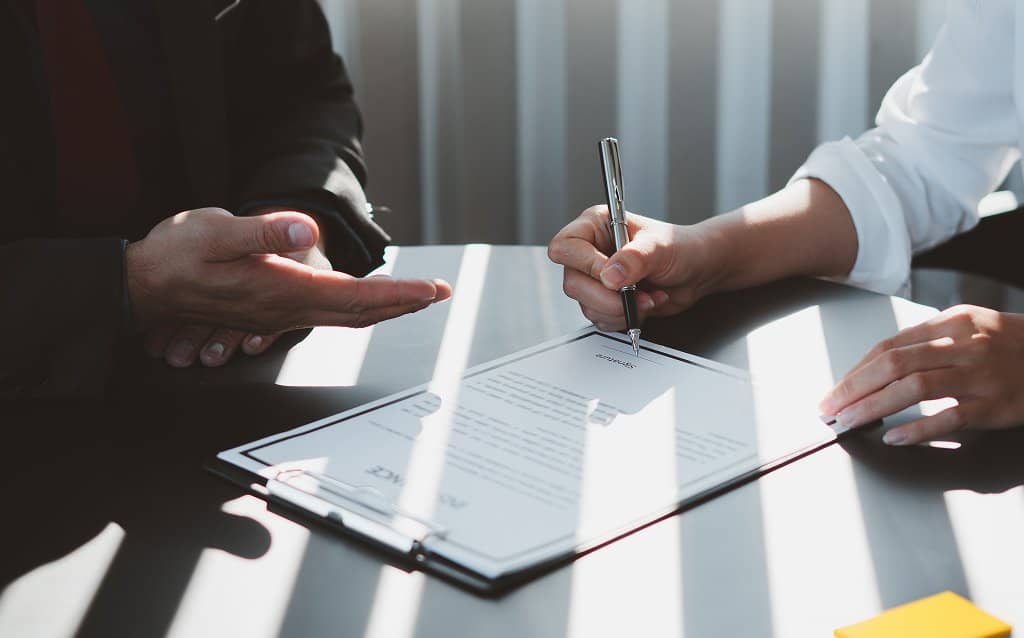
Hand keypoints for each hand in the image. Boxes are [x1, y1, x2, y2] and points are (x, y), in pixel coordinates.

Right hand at [127, 208, 450, 358]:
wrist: (143, 287)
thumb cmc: (175, 257)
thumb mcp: (214, 231)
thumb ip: (262, 231)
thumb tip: (304, 231)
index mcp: (281, 290)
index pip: (355, 296)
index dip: (398, 294)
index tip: (432, 289)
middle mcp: (287, 308)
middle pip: (361, 313)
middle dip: (405, 303)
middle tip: (440, 292)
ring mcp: (280, 313)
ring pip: (347, 317)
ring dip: (386, 308)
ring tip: (416, 297)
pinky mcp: (273, 310)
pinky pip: (328, 315)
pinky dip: (359, 309)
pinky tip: (368, 303)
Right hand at [547, 206, 721, 329]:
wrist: (698, 272)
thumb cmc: (682, 247)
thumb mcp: (661, 247)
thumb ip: (635, 258)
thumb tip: (609, 275)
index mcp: (596, 226)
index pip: (565, 246)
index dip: (585, 264)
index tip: (611, 275)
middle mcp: (591, 251)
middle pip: (572, 282)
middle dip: (606, 297)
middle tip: (633, 295)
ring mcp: (597, 278)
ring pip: (586, 305)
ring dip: (620, 309)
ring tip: (647, 297)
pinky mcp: (606, 300)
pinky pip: (600, 318)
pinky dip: (624, 318)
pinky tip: (643, 305)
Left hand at [819, 305, 1023, 444]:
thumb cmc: (1013, 346)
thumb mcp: (973, 328)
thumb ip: (930, 340)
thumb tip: (880, 364)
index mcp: (952, 323)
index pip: (890, 346)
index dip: (856, 370)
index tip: (835, 390)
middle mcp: (964, 345)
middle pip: (894, 364)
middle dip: (853, 388)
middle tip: (828, 408)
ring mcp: (981, 375)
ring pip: (914, 388)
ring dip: (873, 406)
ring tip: (848, 421)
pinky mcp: (996, 405)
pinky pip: (949, 418)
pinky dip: (917, 428)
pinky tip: (893, 437)